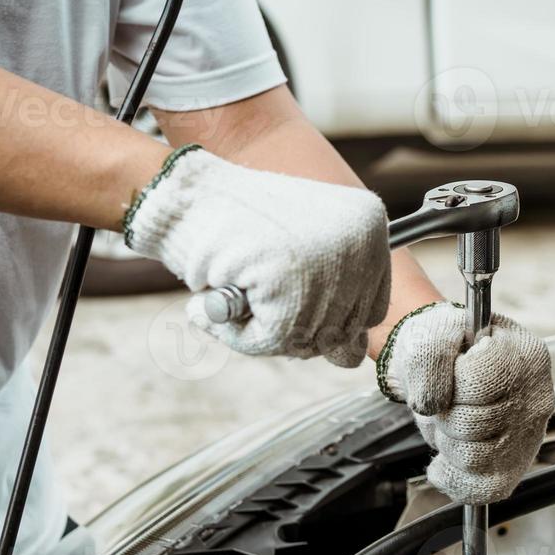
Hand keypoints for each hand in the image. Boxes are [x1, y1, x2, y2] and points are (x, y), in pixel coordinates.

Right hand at [124, 145, 390, 365]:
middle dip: (294, 329)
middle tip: (255, 297)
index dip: (323, 320)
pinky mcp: (292, 285)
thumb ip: (330, 297)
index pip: (369, 309)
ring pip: (306, 342)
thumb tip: (349, 359)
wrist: (185, 195)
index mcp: (369, 226)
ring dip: (262, 331)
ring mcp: (330, 264)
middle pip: (341, 332)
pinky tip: (217, 304)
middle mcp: (361, 243)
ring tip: (236, 291)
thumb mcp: (301, 250)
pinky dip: (239, 335)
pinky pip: (272, 343)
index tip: (287, 302)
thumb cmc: (235, 223)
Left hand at [380, 303, 554, 503]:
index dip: (450, 384)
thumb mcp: (432, 333)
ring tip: (455, 421)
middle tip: (450, 400)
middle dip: (445, 415)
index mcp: (524, 354)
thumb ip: (428, 357)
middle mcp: (536, 396)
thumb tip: (432, 404)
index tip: (453, 372)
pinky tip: (449, 458)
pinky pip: (483, 490)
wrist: (448, 362)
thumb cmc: (448, 346)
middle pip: (474, 425)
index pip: (478, 384)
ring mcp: (529, 435)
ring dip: (448, 442)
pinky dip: (455, 478)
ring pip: (474, 458)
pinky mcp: (515, 466)